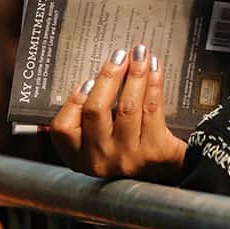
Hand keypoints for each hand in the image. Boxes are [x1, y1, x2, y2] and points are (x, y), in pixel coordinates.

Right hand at [50, 45, 187, 182]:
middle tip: (119, 55)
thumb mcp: (100, 144)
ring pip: (127, 107)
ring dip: (134, 74)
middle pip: (96, 111)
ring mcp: (128, 157)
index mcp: (80, 157)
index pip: (63, 129)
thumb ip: (85, 121)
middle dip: (108, 76)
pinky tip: (154, 68)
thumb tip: (81, 83)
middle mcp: (101, 160)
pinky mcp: (155, 151)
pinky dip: (153, 83)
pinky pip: (152, 109)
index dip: (73, 100)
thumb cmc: (128, 150)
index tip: (87, 79)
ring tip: (140, 54)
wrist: (166, 174)